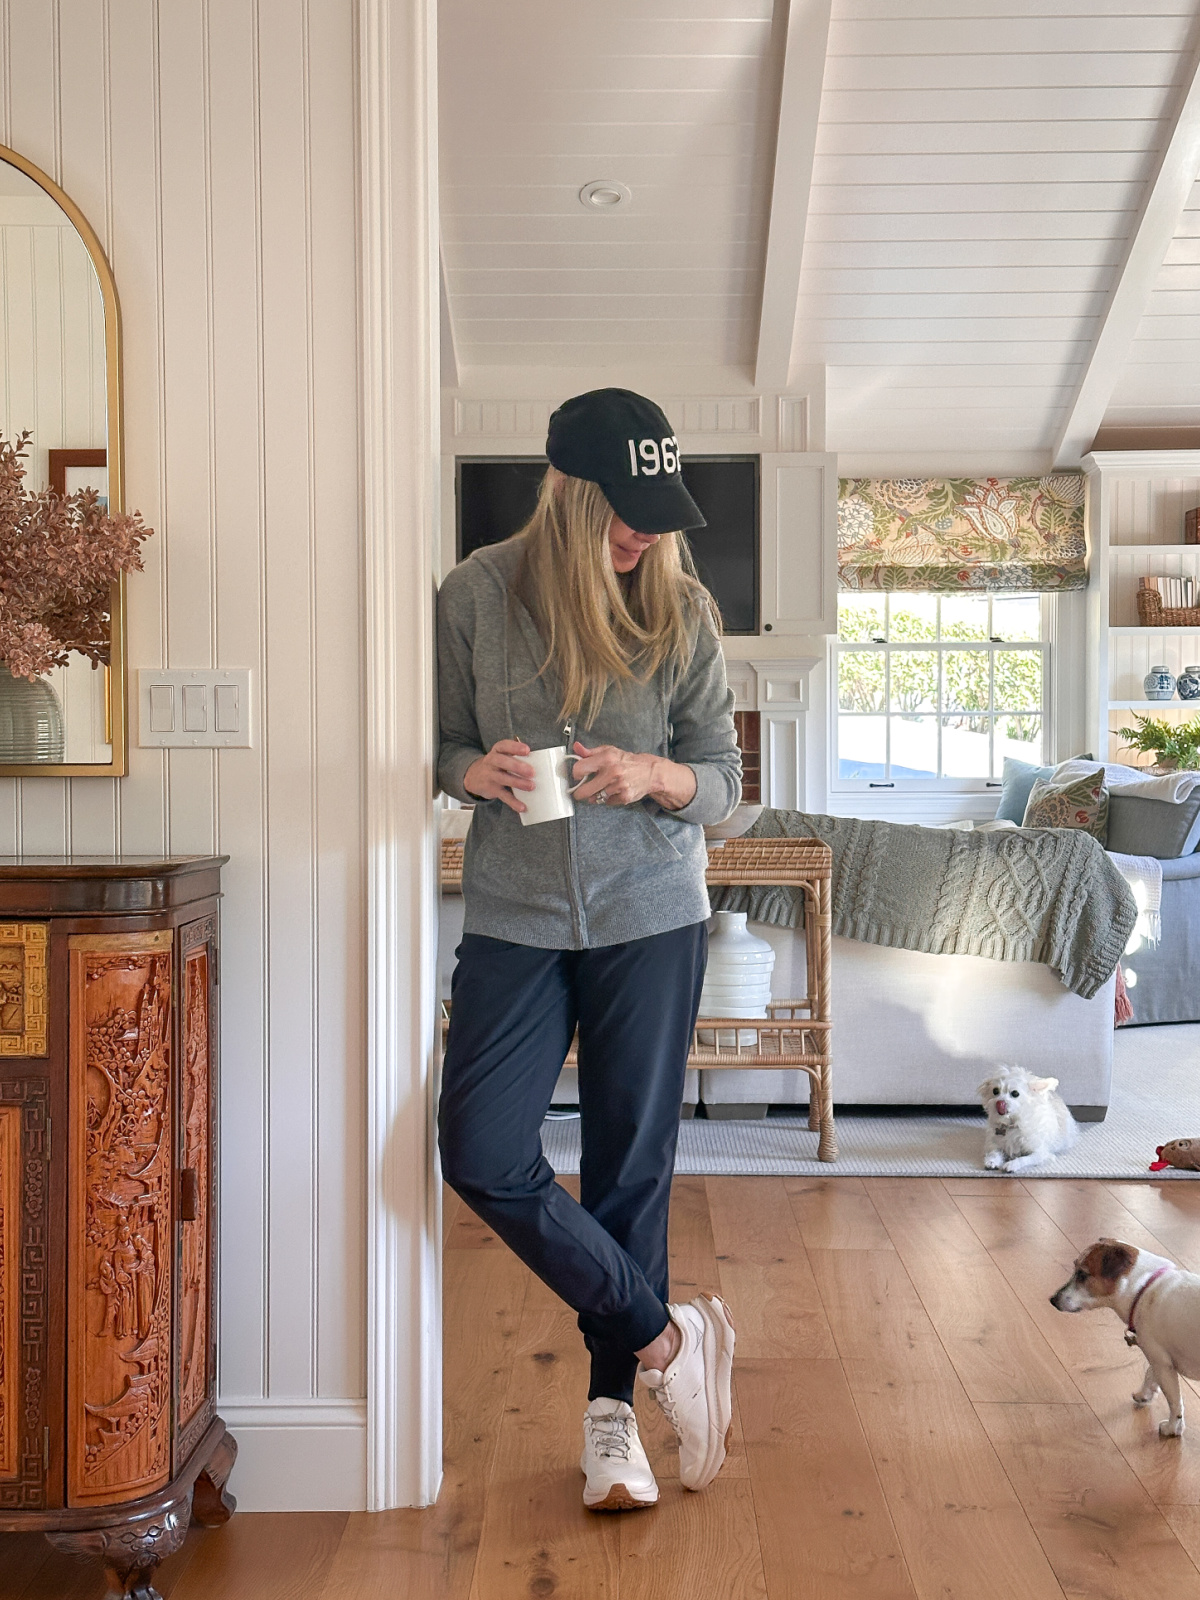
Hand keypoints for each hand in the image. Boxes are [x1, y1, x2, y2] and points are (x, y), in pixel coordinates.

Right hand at [463, 739, 534, 813]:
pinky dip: (513, 802)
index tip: (527, 750)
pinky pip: (503, 796)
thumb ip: (516, 757)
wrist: (473, 776)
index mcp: (497, 751)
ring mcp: (490, 775)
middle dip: (517, 766)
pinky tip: (522, 807)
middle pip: (502, 762)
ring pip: (503, 778)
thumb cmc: (497, 764)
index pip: (504, 746)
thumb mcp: (502, 756)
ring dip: (518, 783)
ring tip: (531, 786)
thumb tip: (541, 765)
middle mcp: (491, 761)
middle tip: (532, 772)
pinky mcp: (491, 789)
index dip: (515, 747)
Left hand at [570, 742, 697, 810]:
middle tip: (581, 791)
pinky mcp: (624, 797)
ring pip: (595, 798)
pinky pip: (607, 802)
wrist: (650, 772)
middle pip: (584, 791)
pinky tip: (613, 791)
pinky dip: (607, 799)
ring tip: (602, 788)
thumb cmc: (626, 761)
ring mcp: (618, 786)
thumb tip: (576, 747)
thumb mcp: (609, 751)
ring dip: (595, 795)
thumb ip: (590, 752)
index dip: (576, 774)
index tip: (579, 776)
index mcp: (606, 758)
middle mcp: (612, 772)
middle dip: (580, 793)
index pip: (579, 769)